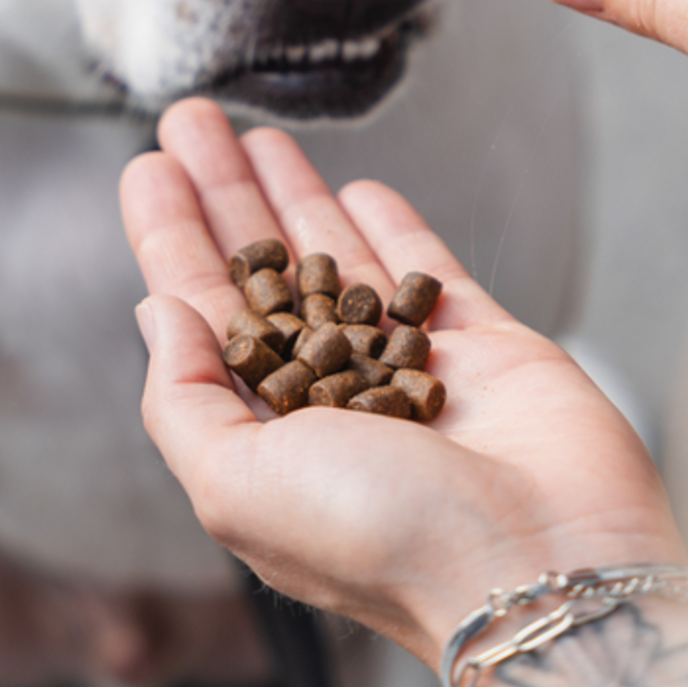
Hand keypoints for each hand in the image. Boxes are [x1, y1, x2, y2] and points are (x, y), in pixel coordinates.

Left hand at [119, 99, 683, 671]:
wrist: (539, 564)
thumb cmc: (381, 540)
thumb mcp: (237, 485)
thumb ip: (186, 397)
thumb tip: (157, 311)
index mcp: (264, 437)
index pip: (204, 315)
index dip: (172, 239)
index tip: (148, 171)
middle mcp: (332, 401)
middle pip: (263, 274)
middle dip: (224, 197)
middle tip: (189, 122)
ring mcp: (409, 370)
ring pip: (341, 263)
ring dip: (297, 197)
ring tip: (257, 132)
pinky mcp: (485, 350)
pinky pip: (428, 273)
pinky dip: (394, 230)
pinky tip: (358, 188)